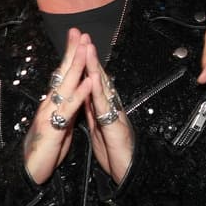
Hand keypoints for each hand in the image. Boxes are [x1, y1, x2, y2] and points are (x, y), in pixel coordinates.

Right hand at [24, 29, 90, 184]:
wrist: (28, 172)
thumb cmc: (44, 151)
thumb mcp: (59, 127)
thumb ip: (67, 111)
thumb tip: (75, 99)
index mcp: (51, 104)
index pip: (62, 76)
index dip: (70, 57)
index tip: (78, 39)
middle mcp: (48, 104)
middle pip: (61, 73)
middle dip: (71, 51)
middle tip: (78, 31)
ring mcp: (49, 114)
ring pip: (64, 85)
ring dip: (76, 65)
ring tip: (86, 47)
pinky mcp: (53, 128)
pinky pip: (69, 108)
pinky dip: (80, 93)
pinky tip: (88, 81)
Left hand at [80, 41, 134, 184]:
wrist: (129, 170)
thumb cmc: (114, 152)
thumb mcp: (98, 128)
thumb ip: (92, 111)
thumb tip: (85, 96)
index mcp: (102, 108)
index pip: (92, 81)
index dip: (85, 64)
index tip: (77, 46)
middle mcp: (110, 107)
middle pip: (98, 78)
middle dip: (90, 57)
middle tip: (83, 35)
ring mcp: (114, 115)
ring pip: (103, 87)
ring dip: (95, 66)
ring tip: (89, 48)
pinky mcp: (115, 127)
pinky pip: (105, 107)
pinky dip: (99, 92)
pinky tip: (95, 79)